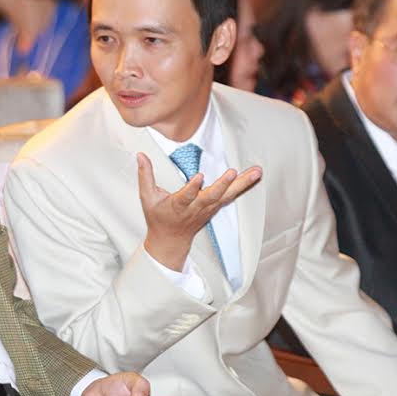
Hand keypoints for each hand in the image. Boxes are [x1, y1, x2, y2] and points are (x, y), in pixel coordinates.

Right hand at [137, 152, 261, 270]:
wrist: (171, 240)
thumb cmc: (158, 217)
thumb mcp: (147, 198)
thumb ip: (145, 175)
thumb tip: (141, 155)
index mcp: (178, 206)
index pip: (186, 197)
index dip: (192, 188)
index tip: (199, 177)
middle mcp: (196, 208)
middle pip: (212, 196)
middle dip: (222, 185)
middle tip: (232, 172)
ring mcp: (208, 208)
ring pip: (227, 196)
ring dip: (242, 183)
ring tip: (256, 171)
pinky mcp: (216, 206)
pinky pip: (231, 195)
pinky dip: (243, 185)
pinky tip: (253, 175)